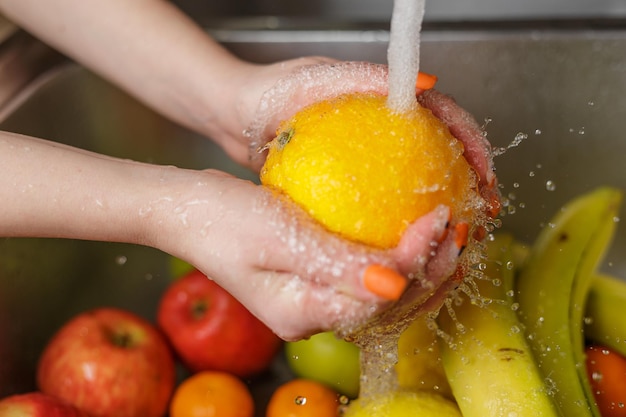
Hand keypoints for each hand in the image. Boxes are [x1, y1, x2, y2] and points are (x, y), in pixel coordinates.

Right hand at [150, 168, 456, 340]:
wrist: (187, 211)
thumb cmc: (222, 219)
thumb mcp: (279, 236)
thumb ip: (335, 264)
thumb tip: (395, 282)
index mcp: (303, 313)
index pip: (380, 298)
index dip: (418, 262)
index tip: (438, 218)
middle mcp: (314, 315)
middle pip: (392, 305)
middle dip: (433, 270)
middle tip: (458, 226)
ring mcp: (315, 299)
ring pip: (386, 291)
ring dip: (422, 264)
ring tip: (448, 231)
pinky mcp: (315, 278)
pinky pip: (368, 272)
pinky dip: (397, 254)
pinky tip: (413, 229)